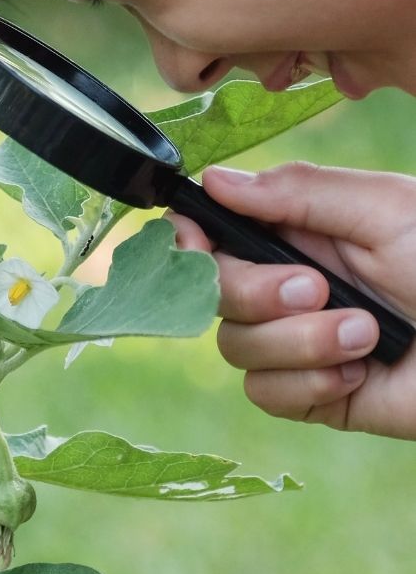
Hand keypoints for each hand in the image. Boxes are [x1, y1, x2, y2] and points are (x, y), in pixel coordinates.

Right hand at [167, 162, 415, 439]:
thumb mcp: (383, 210)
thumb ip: (296, 192)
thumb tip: (214, 180)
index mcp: (295, 234)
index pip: (210, 233)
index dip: (188, 239)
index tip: (194, 241)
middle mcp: (284, 286)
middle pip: (211, 294)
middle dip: (254, 293)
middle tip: (317, 288)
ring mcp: (294, 341)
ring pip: (235, 346)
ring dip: (297, 341)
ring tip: (365, 333)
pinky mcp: (311, 393)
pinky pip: (265, 392)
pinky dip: (306, 383)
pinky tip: (357, 373)